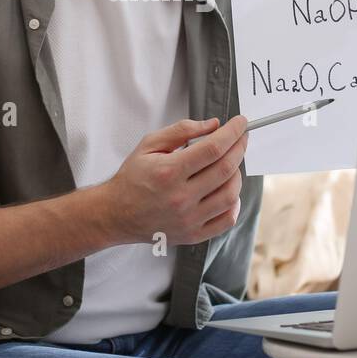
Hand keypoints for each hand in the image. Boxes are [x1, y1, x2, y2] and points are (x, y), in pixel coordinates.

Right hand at [104, 116, 248, 246]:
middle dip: (239, 148)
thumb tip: (213, 125)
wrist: (115, 214)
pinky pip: (226, 220)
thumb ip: (181, 130)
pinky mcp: (193, 235)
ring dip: (237, 174)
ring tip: (231, 163)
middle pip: (225, 169)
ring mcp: (188, 219)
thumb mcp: (149, 144)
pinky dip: (235, 203)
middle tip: (241, 138)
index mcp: (169, 172)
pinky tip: (228, 190)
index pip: (213, 148)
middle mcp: (180, 197)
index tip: (241, 123)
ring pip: (230, 195)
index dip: (232, 132)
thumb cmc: (132, 177)